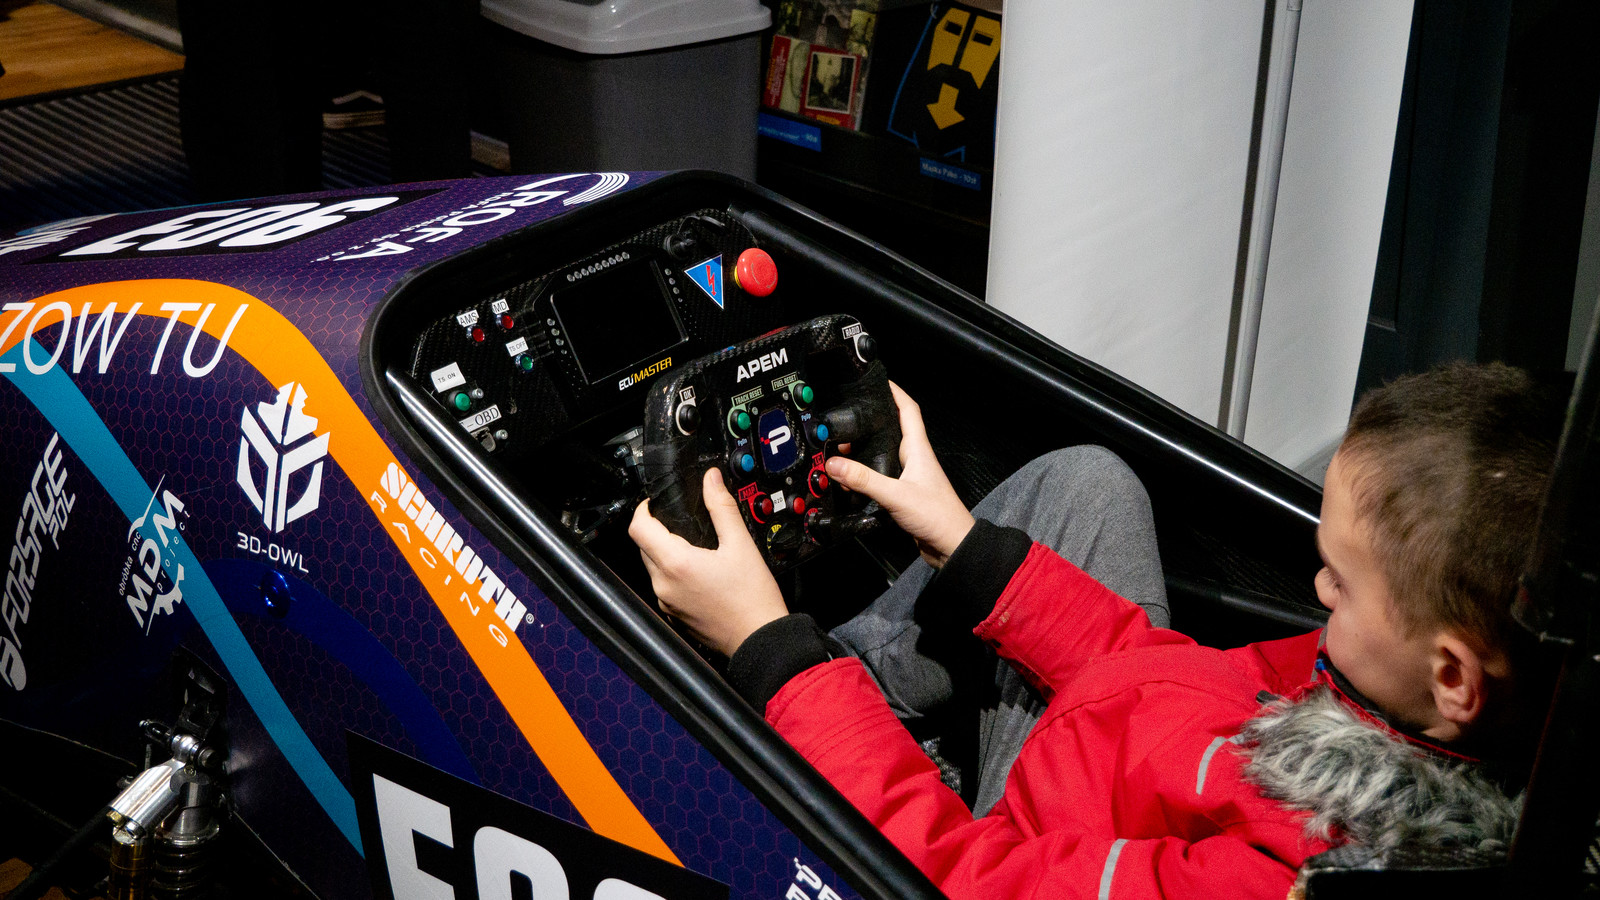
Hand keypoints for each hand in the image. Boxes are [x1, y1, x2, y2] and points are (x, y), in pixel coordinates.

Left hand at [628, 468, 789, 655]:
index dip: (643, 509)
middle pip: (643, 546)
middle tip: (682, 523)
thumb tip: (711, 480)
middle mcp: (664, 585)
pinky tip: (700, 572)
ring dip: (665, 552)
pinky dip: (674, 574)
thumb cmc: (752, 599)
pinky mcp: (674, 615)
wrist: (760, 639)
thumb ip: (722, 507)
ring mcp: (667, 602)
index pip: (638, 528)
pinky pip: (664, 586)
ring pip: (653, 567)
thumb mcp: (741, 544)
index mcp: (676, 564)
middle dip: (657, 530)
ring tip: (696, 548)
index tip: (655, 503)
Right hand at [825, 383, 973, 567]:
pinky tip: (853, 482)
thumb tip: (834, 464)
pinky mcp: (903, 494)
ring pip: (883, 455)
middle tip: (846, 423)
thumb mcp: (897, 495)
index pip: (908, 410)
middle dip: (869, 424)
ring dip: (864, 453)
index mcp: (918, 450)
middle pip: (891, 431)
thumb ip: (865, 480)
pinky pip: (881, 478)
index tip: (877, 381)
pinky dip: (865, 476)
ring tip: (842, 452)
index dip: (894, 392)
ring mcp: (909, 477)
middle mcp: (914, 460)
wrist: (952, 547)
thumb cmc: (938, 517)